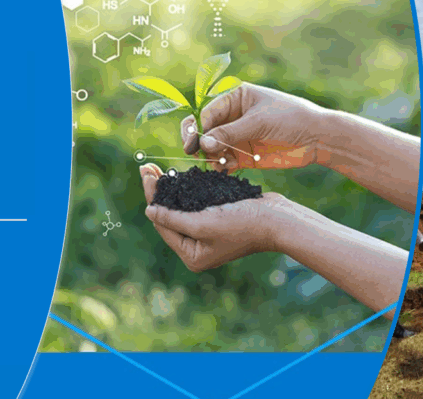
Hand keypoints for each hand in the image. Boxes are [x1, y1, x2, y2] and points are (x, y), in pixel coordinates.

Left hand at [139, 163, 287, 271]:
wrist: (277, 218)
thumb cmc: (242, 224)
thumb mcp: (203, 224)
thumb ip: (174, 218)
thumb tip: (149, 212)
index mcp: (192, 255)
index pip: (163, 224)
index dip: (152, 198)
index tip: (145, 173)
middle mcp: (198, 247)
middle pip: (169, 216)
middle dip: (158, 192)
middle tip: (146, 167)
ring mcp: (208, 233)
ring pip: (181, 208)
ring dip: (170, 188)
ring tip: (156, 169)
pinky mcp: (218, 219)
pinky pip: (196, 204)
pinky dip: (187, 190)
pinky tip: (177, 175)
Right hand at [181, 83, 328, 171]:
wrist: (317, 138)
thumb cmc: (291, 118)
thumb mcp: (259, 122)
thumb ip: (230, 132)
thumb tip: (202, 143)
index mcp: (234, 97)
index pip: (206, 112)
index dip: (196, 127)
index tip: (192, 143)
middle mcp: (232, 116)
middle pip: (204, 129)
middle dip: (198, 142)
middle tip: (196, 154)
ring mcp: (237, 136)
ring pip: (211, 147)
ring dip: (209, 157)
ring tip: (216, 164)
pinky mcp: (243, 154)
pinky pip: (224, 161)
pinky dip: (220, 167)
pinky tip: (223, 171)